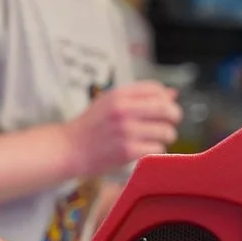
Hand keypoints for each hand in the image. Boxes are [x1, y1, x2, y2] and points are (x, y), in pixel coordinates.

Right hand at [65, 81, 180, 176]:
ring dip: (164, 137)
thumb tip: (172, 93)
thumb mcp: (110, 103)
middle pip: (167, 109)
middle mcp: (123, 110)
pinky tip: (144, 149)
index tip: (163, 107)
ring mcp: (126, 131)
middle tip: (168, 123)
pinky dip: (154, 151)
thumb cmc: (90, 127)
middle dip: (173, 117)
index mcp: (119, 95)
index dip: (165, 98)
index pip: (156, 89)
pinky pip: (157, 149)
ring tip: (153, 139)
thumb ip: (140, 96)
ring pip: (166, 131)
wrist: (68, 149)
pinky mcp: (127, 151)